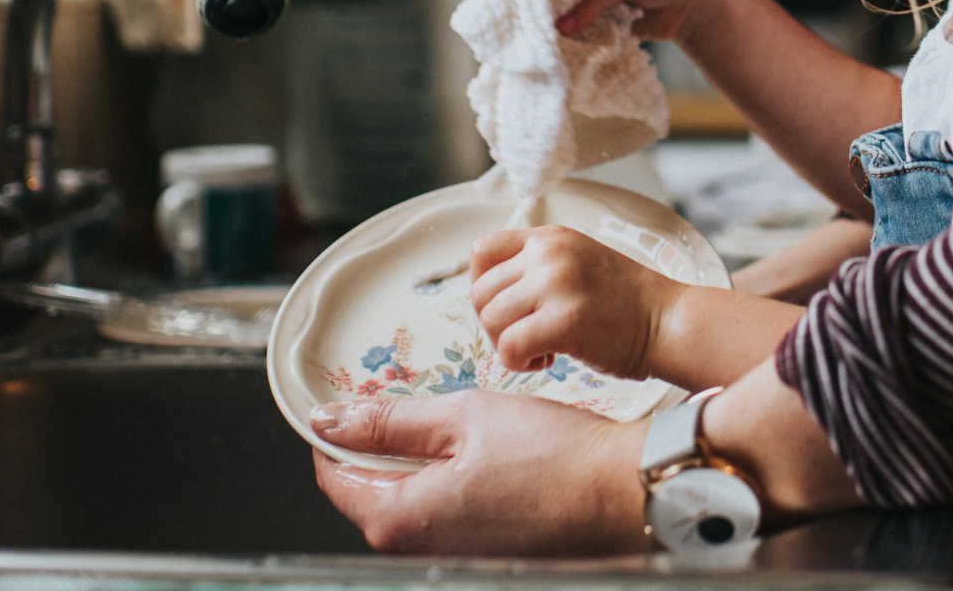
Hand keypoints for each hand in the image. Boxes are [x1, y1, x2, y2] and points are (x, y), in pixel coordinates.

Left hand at [311, 392, 647, 554]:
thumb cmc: (553, 456)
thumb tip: (330, 420)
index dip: (338, 431)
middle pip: (369, 490)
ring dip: (417, 460)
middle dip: (379, 444)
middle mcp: (420, 547)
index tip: (352, 399)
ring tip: (455, 423)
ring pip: (408, 498)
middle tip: (412, 401)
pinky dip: (448, 478)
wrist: (622, 492)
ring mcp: (454, 552)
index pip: (335, 476)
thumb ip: (390, 420)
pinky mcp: (484, 550)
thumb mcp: (463, 416)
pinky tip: (482, 451)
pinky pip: (443, 512)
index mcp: (401, 516)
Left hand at [469, 224, 683, 377]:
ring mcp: (557, 284)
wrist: (669, 321)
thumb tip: (490, 295)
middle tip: (528, 337)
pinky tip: (548, 361)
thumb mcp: (578, 263)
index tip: (507, 309)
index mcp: (550, 238)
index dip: (483, 286)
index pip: (482, 251)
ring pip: (491, 321)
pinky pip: (509, 348)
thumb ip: (538, 268)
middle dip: (495, 325)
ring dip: (508, 345)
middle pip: (480, 293)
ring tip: (542, 350)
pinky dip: (518, 363)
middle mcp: (550, 254)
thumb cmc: (625, 305)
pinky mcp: (565, 320)